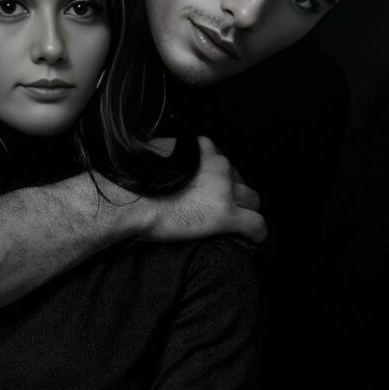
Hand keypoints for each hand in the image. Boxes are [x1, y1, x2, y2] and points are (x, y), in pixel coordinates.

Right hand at [142, 137, 266, 243]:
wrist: (132, 202)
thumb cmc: (134, 182)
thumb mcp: (154, 156)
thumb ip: (168, 155)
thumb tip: (163, 160)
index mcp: (201, 151)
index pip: (220, 158)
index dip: (217, 176)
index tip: (211, 186)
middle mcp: (218, 166)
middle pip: (239, 179)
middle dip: (234, 192)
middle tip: (221, 206)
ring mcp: (225, 191)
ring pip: (252, 199)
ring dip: (246, 209)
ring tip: (238, 222)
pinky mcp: (226, 215)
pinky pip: (256, 224)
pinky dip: (256, 232)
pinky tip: (253, 238)